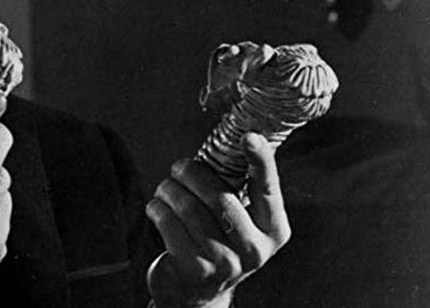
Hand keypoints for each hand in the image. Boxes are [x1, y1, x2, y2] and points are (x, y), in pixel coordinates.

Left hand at [145, 133, 290, 307]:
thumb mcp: (240, 222)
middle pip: (219, 197)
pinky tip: (157, 208)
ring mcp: (226, 262)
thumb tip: (234, 140)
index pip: (268, 190)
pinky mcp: (195, 269)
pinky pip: (169, 224)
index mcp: (273, 230)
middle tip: (178, 167)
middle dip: (191, 174)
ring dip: (170, 190)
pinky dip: (157, 208)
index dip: (261, 161)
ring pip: (189, 208)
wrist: (198, 293)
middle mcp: (255, 250)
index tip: (249, 137)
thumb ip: (240, 189)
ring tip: (165, 188)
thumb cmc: (218, 243)